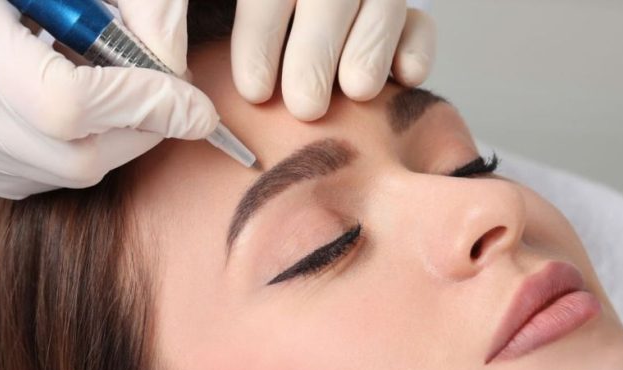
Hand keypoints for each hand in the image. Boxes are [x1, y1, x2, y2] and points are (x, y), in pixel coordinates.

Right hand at [0, 0, 218, 198]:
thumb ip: (129, 6)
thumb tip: (176, 70)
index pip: (70, 105)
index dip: (143, 108)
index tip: (192, 105)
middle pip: (74, 157)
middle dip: (140, 134)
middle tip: (167, 103)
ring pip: (60, 176)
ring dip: (107, 143)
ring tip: (109, 95)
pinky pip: (33, 181)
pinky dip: (67, 153)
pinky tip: (62, 114)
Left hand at [232, 0, 436, 120]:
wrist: (299, 26)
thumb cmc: (261, 36)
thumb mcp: (231, 20)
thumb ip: (216, 29)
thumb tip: (201, 85)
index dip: (261, 40)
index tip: (255, 91)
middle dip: (318, 54)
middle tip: (307, 107)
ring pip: (384, 4)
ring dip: (370, 49)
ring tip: (356, 91)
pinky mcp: (411, 12)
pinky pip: (421, 25)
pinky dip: (417, 49)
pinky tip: (407, 77)